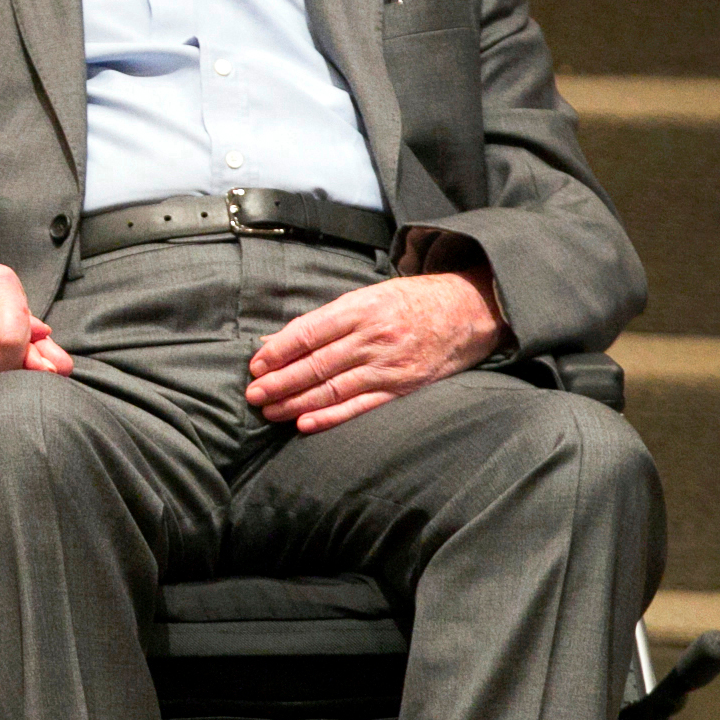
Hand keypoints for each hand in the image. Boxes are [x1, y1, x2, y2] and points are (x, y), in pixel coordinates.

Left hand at [244, 269, 505, 432]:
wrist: (467, 310)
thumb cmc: (410, 301)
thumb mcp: (369, 296)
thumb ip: (329, 319)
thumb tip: (282, 339)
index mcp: (360, 309)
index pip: (309, 332)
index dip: (279, 350)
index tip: (255, 364)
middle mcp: (373, 338)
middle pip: (317, 364)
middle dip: (280, 381)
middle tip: (252, 394)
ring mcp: (388, 365)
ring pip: (333, 388)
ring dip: (297, 402)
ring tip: (269, 411)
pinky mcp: (402, 388)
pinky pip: (361, 406)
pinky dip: (331, 417)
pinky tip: (305, 423)